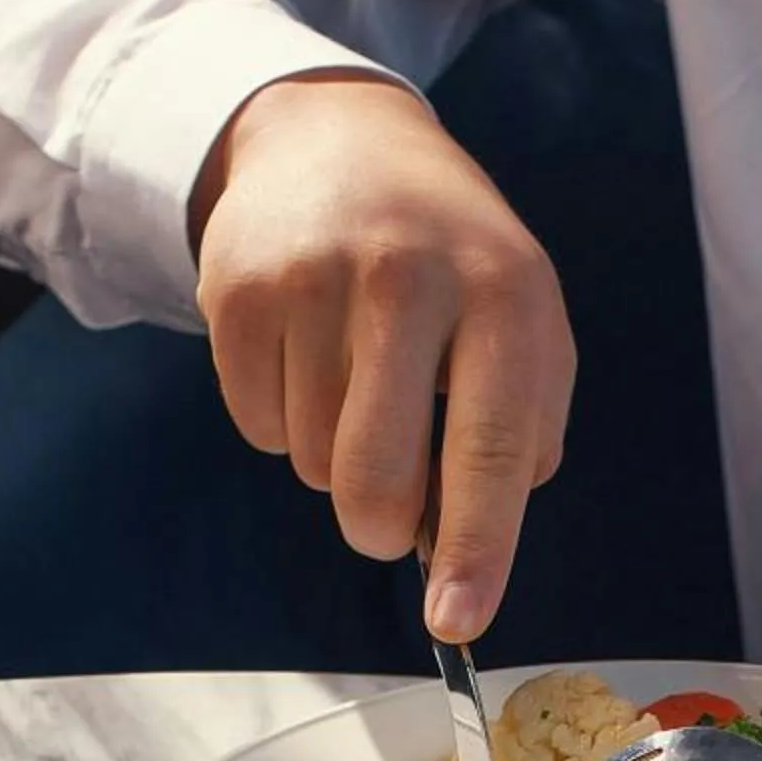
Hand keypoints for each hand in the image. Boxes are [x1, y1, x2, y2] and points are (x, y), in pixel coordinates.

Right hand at [191, 74, 575, 640]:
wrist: (339, 137)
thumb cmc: (453, 261)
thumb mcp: (524, 325)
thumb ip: (520, 438)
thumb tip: (463, 548)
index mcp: (504, 294)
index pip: (489, 449)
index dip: (475, 550)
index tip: (457, 623)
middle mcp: (408, 277)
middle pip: (377, 477)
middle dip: (380, 527)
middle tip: (386, 518)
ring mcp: (313, 276)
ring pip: (314, 462)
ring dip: (336, 458)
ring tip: (358, 381)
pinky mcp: (237, 287)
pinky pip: (259, 426)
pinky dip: (285, 421)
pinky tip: (308, 357)